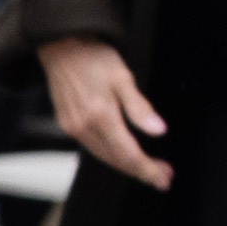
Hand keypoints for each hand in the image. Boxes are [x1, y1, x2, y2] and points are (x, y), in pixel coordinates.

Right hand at [39, 34, 168, 188]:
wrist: (62, 47)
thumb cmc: (93, 58)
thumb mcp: (123, 77)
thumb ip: (140, 107)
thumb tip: (158, 131)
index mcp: (100, 116)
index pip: (129, 154)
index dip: (148, 170)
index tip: (164, 178)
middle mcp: (83, 127)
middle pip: (116, 160)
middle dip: (140, 172)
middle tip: (163, 177)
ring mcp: (73, 128)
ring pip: (103, 157)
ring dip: (127, 166)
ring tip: (148, 169)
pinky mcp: (68, 124)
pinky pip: (92, 148)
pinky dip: (111, 155)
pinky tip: (124, 155)